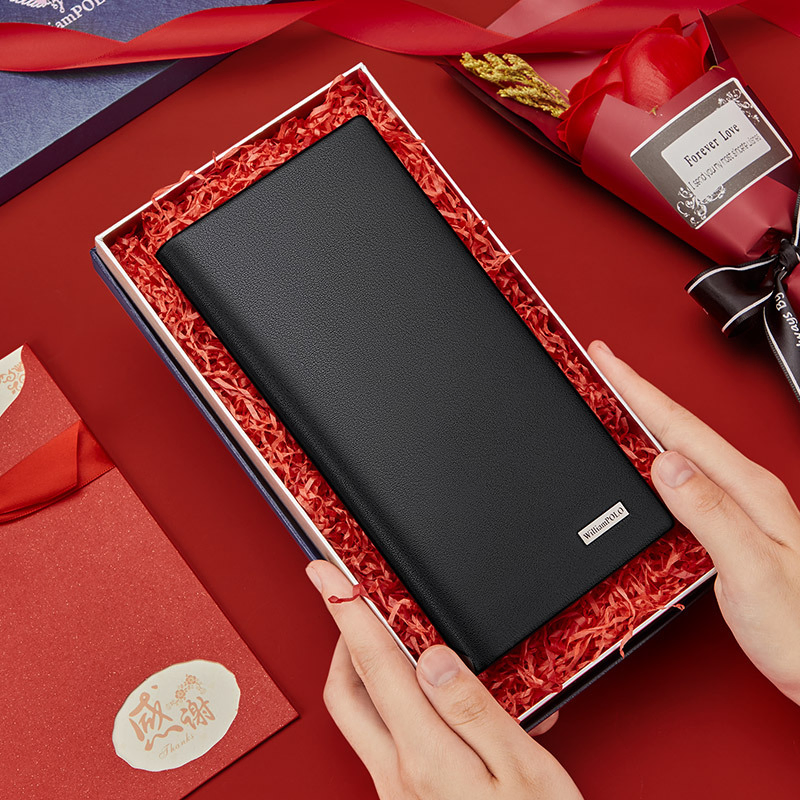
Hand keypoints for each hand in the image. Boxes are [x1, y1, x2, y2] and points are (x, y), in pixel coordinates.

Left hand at [306, 560, 582, 799]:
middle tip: (354, 602)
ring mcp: (397, 793)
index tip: (324, 575)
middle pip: (346, 692)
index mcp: (426, 758)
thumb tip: (431, 657)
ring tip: (402, 644)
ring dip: (370, 671)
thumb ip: (473, 710)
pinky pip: (388, 741)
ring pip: (364, 716)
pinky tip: (437, 703)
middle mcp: (398, 776)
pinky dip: (397, 706)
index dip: (346, 610)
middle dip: (343, 639)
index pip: (373, 663)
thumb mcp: (525, 772)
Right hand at [589, 340, 799, 704]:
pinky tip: (647, 454)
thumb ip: (709, 513)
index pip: (680, 424)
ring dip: (646, 416)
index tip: (607, 359)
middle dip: (637, 389)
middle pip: (679, 424)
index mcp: (748, 488)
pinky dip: (657, 453)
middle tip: (604, 364)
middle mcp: (745, 489)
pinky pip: (686, 475)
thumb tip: (665, 463)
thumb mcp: (751, 569)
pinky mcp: (729, 526)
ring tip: (617, 396)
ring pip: (681, 445)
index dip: (638, 388)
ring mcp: (738, 506)